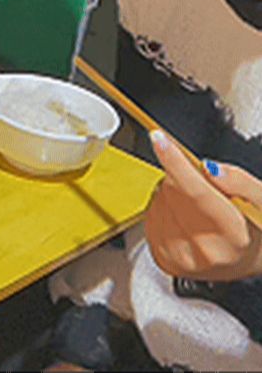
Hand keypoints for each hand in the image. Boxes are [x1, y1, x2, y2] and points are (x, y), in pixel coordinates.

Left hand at [146, 129, 261, 280]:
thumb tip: (209, 168)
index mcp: (234, 236)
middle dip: (183, 176)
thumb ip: (239, 181)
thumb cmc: (256, 228)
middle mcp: (205, 252)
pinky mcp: (164, 259)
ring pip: (159, 202)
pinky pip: (150, 217)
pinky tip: (186, 218)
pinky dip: (164, 209)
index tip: (159, 140)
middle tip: (207, 185)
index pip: (197, 192)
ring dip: (173, 193)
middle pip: (174, 193)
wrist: (248, 262)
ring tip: (200, 206)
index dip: (175, 162)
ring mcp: (182, 258)